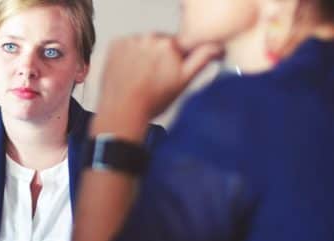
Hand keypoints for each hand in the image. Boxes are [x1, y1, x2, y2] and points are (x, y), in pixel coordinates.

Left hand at [94, 34, 220, 138]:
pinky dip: (129, 55)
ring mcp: (131, 40)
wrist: (123, 110)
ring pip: (145, 44)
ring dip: (145, 55)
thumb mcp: (184, 81)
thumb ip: (202, 59)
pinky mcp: (116, 45)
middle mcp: (150, 38)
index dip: (181, 56)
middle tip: (157, 77)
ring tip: (142, 76)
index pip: (182, 43)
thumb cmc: (152, 101)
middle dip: (163, 56)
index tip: (176, 66)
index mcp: (170, 44)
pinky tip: (130, 71)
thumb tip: (216, 47)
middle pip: (163, 43)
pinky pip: (128, 45)